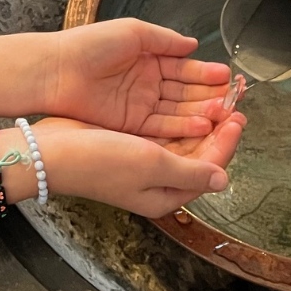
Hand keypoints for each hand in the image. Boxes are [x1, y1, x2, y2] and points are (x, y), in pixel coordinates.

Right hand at [0, 116, 245, 218]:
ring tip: (216, 95)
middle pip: (199, 155)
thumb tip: (223, 180)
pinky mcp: (130, 147)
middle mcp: (158, 183)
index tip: (238, 115)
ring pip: (183, 142)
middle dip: (218, 128)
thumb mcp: (151, 165)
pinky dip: (178, 118)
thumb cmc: (101, 160)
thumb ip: (190, 172)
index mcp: (166, 195)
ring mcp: (143, 165)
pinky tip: (185, 99)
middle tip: (234, 99)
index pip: (210, 168)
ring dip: (201, 120)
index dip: (226, 141)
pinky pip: (165, 133)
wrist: (51, 152)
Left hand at [43, 20, 230, 136]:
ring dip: (201, 113)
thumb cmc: (91, 45)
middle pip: (185, 92)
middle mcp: (147, 83)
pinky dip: (181, 127)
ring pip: (177, 112)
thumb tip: (193, 44)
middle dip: (210, 96)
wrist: (57, 70)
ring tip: (223, 114)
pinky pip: (161, 127)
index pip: (184, 68)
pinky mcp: (130, 125)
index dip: (206, 73)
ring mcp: (139, 105)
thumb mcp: (133, 32)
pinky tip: (202, 125)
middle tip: (234, 100)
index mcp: (148, 58)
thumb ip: (165, 40)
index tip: (228, 77)